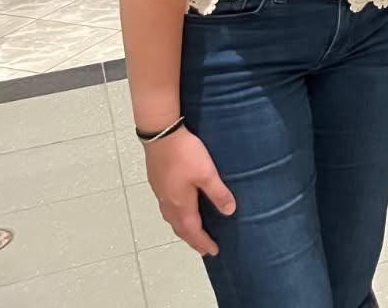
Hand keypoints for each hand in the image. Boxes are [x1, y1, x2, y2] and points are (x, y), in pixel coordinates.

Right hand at [145, 127, 234, 255]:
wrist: (161, 135)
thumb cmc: (186, 155)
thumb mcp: (207, 173)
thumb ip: (218, 193)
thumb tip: (230, 212)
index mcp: (181, 204)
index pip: (193, 230)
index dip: (203, 242)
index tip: (213, 252)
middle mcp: (168, 203)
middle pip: (180, 228)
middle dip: (192, 240)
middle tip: (203, 249)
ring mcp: (161, 194)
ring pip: (172, 219)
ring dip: (183, 229)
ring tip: (193, 233)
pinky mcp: (158, 184)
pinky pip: (168, 209)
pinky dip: (177, 218)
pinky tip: (181, 210)